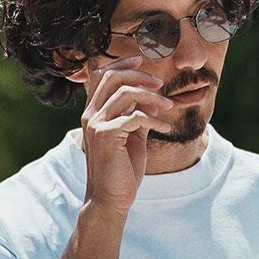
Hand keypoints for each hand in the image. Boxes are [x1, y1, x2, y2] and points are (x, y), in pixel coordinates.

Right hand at [79, 53, 180, 213]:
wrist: (111, 198)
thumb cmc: (122, 170)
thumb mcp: (134, 137)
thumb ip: (139, 115)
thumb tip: (154, 97)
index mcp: (93, 112)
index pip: (102, 75)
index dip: (121, 63)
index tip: (141, 60)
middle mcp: (90, 115)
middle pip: (112, 77)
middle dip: (139, 75)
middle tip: (160, 83)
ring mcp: (96, 125)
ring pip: (125, 93)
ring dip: (151, 96)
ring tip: (168, 105)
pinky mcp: (106, 136)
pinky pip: (135, 117)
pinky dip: (154, 120)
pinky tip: (165, 128)